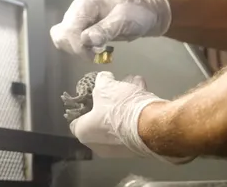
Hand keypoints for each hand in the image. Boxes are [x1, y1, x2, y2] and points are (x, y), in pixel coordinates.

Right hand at [49, 0, 171, 56]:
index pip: (69, 29)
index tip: (94, 55)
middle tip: (96, 55)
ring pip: (63, 38)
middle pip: (62, 34)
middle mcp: (77, 9)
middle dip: (77, 49)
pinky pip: (70, 40)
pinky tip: (92, 50)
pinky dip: (78, 48)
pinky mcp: (81, 26)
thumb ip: (105, 29)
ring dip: (76, 50)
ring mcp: (78, 17)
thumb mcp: (124, 21)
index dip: (78, 46)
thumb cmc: (137, 13)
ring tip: (95, 53)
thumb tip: (86, 40)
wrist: (146, 13)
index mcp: (86, 3)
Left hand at [69, 72, 193, 163]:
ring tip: (134, 84)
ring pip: (119, 121)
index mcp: (84, 133)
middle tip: (116, 89)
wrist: (150, 126)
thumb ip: (102, 80)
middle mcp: (99, 146)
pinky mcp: (136, 148)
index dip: (84, 106)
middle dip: (110, 102)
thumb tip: (103, 78)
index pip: (76, 121)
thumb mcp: (105, 86)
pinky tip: (143, 92)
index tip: (92, 96)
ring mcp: (119, 149)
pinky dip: (137, 111)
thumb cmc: (119, 108)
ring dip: (126, 102)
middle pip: (101, 120)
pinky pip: (133, 126)